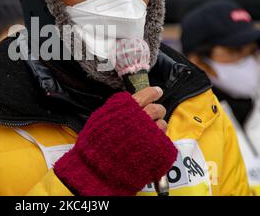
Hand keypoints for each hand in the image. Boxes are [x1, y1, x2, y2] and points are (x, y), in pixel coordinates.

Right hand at [53, 91, 177, 195]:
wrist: (98, 167)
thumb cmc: (95, 143)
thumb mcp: (100, 118)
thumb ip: (115, 108)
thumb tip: (127, 101)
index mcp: (125, 107)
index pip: (146, 94)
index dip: (153, 92)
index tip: (157, 91)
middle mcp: (139, 118)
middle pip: (157, 109)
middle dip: (158, 110)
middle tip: (154, 113)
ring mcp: (149, 133)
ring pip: (162, 124)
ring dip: (158, 126)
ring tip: (150, 133)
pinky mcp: (156, 148)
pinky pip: (163, 140)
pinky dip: (158, 141)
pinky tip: (150, 144)